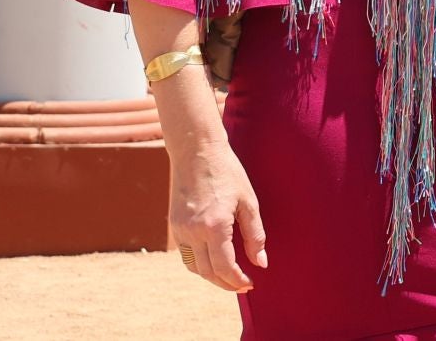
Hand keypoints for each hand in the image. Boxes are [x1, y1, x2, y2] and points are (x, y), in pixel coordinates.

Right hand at [170, 139, 267, 291]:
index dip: (237, 280)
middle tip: (242, 285)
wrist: (196, 151)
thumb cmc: (227, 172)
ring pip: (194, 267)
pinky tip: (213, 260)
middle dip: (226, 283)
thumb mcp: (248, 201)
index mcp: (214, 225)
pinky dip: (199, 264)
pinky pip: (186, 254)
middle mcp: (193, 231)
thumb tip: (261, 262)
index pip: (225, 267)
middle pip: (208, 272)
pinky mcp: (174, 225)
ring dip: (211, 276)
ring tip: (229, 275)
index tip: (250, 283)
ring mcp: (180, 229)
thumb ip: (255, 234)